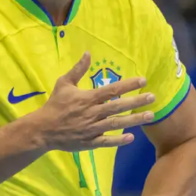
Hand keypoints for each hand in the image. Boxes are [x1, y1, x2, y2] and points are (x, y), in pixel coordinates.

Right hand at [34, 52, 155, 150]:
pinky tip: (131, 138)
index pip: (111, 90)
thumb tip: (87, 53)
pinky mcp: (89, 142)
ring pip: (116, 124)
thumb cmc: (54, 105)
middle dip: (136, 102)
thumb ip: (77, 70)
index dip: (128, 85)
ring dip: (134, 120)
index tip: (143, 81)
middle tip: (152, 98)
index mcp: (87, 98)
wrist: (43, 129)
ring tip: (150, 115)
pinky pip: (106, 142)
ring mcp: (92, 129)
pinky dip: (118, 140)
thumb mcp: (63, 83)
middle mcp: (92, 113)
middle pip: (118, 107)